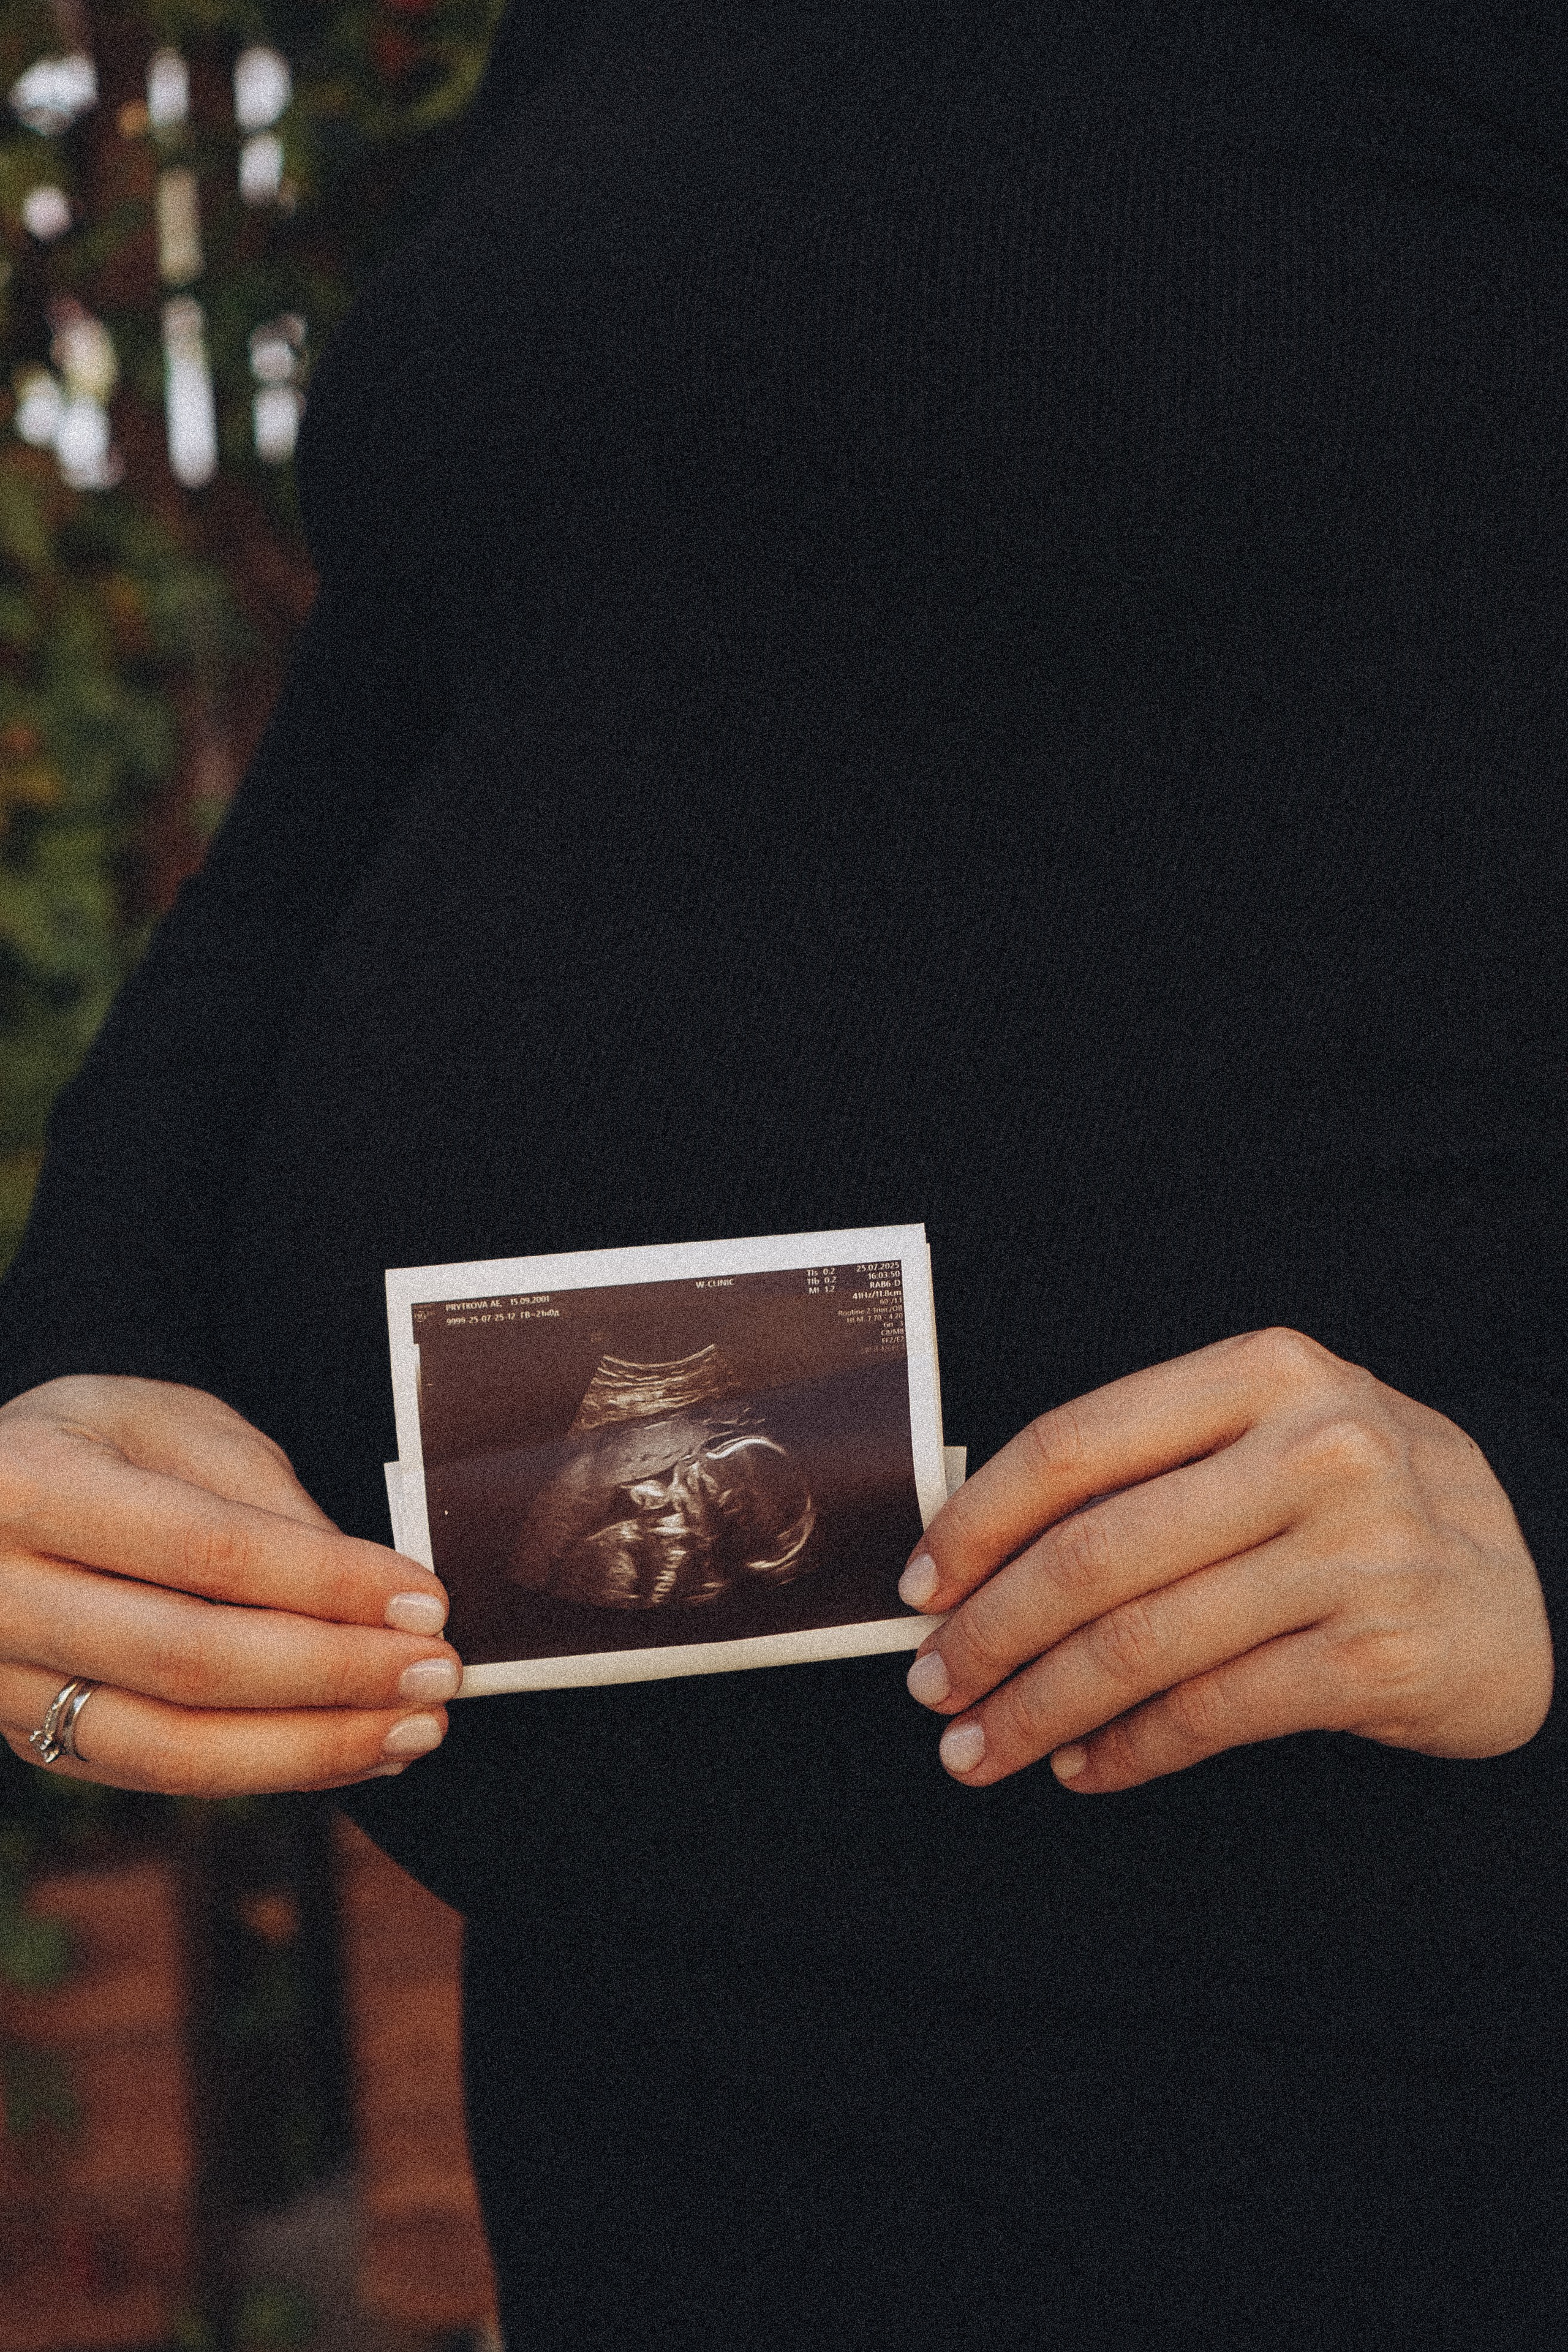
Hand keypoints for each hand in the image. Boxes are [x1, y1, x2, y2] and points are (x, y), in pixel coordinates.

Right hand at [0, 1375, 460, 1796]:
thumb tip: (372, 1591)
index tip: (426, 1600)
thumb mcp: (170, 1422)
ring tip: (413, 1731)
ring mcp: (2, 1682)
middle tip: (439, 1674)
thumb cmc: (95, 1440)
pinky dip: (266, 1769)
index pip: (205, 1551)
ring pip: (169, 1746)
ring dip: (310, 1748)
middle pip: (189, 1660)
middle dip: (333, 1675)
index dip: (325, 1584)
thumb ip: (261, 1499)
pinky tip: (351, 1750)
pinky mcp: (29, 1738)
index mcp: (30, 1487)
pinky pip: (158, 1775)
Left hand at [900, 1328, 1552, 1791]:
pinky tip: (1082, 1766)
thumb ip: (1149, 1467)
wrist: (1525, 1581)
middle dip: (990, 1632)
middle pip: (1095, 1553)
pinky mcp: (1377, 1658)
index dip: (977, 1521)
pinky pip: (1208, 1714)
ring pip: (1140, 1645)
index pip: (1075, 1442)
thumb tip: (974, 1550)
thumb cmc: (1358, 1502)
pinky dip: (1126, 1751)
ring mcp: (1356, 1554)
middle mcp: (1317, 1449)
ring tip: (978, 1746)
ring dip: (1037, 1708)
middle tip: (932, 1685)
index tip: (920, 1586)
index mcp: (1266, 1371)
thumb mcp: (1271, 1434)